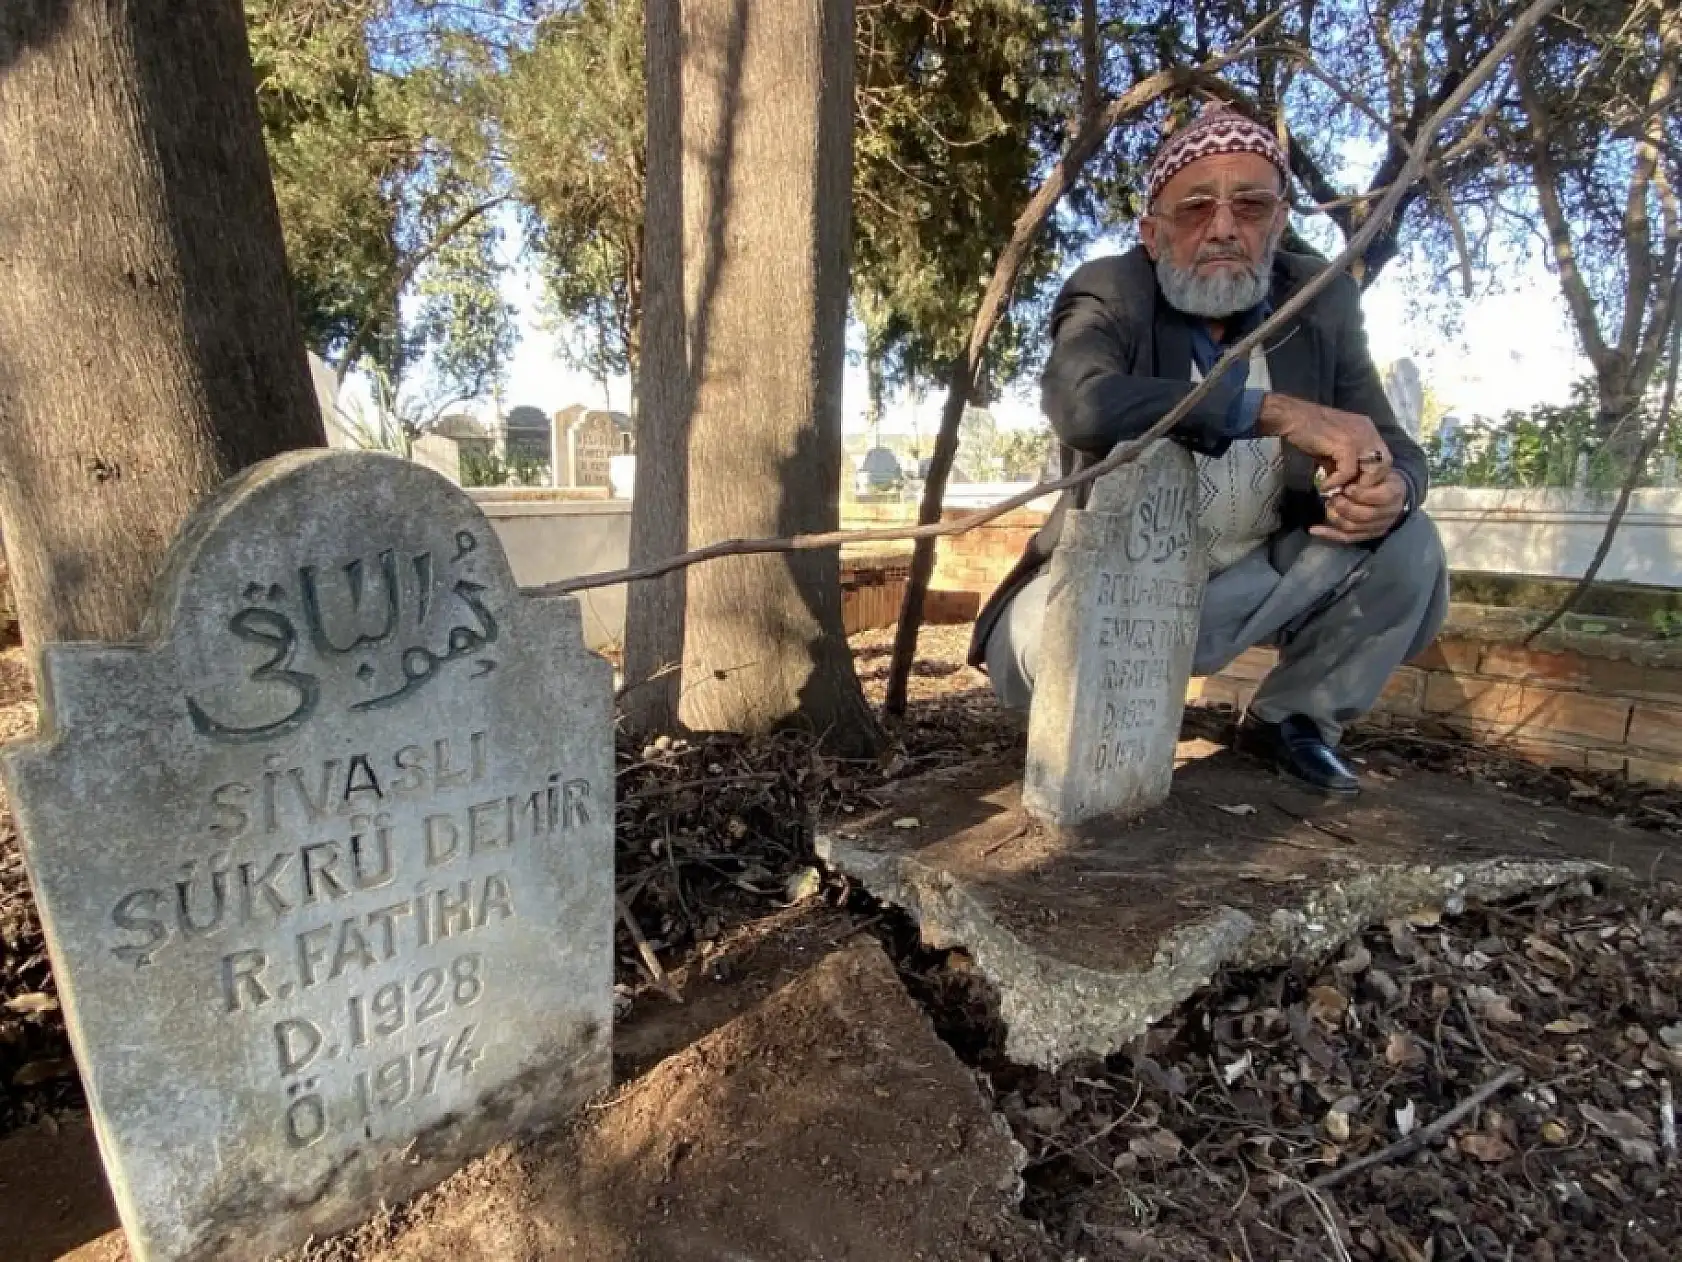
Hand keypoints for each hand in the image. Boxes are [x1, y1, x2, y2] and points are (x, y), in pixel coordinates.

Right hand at [1256, 394, 1391, 492]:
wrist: (1292, 417)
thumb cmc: (1309, 431)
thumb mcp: (1332, 448)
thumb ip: (1343, 462)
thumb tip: (1345, 484)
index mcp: (1367, 430)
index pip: (1383, 457)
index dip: (1373, 475)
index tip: (1354, 487)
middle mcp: (1368, 431)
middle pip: (1385, 464)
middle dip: (1369, 482)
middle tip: (1349, 492)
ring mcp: (1358, 436)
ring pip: (1373, 469)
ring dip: (1357, 485)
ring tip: (1338, 491)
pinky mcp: (1345, 444)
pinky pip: (1349, 471)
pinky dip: (1336, 482)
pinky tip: (1324, 485)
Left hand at [1312, 468, 1408, 543]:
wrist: (1391, 492)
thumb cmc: (1380, 476)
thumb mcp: (1378, 467)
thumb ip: (1367, 472)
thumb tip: (1347, 478)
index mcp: (1394, 493)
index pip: (1380, 497)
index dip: (1361, 493)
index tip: (1346, 487)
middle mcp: (1389, 513)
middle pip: (1364, 515)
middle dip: (1345, 506)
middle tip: (1333, 496)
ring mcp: (1378, 526)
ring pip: (1353, 528)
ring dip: (1336, 517)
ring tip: (1328, 505)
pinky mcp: (1366, 535)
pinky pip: (1346, 538)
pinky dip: (1329, 534)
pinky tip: (1314, 529)